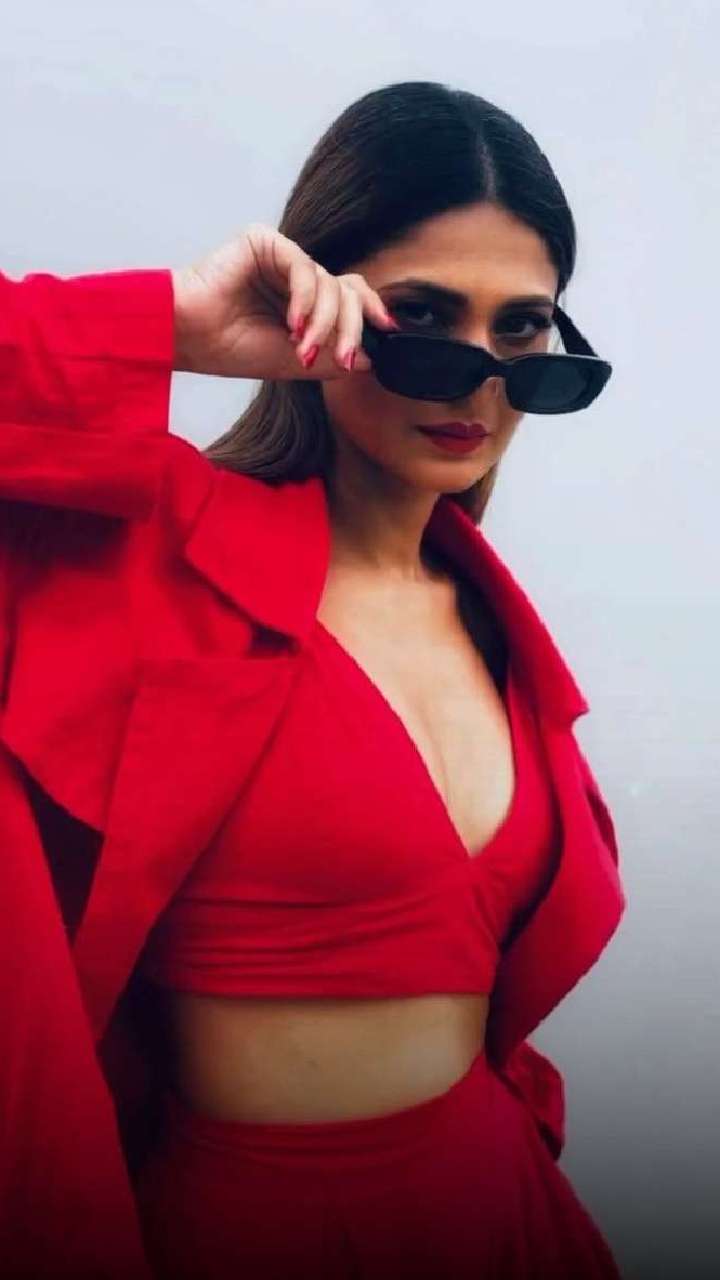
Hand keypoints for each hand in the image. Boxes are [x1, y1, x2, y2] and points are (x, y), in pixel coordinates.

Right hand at [171, 223, 398, 380]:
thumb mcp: (294, 362)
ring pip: (329, 282)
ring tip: (302, 348)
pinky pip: (303, 266)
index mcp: (305, 302)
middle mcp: (296, 277)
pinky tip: (293, 323)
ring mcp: (282, 258)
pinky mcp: (265, 242)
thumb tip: (373, 357)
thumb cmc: (232, 348)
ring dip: (323, 322)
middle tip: (344, 358)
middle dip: (351, 328)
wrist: (190, 337)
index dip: (372, 311)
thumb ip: (333, 356)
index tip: (388, 331)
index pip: (351, 297)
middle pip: (347, 290)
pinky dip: (305, 298)